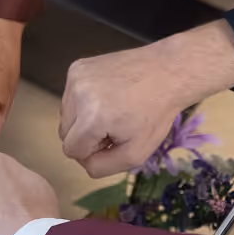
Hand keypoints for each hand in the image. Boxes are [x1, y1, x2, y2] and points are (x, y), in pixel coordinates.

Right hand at [60, 20, 233, 177]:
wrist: (168, 72)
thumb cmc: (156, 113)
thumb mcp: (136, 154)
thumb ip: (102, 168)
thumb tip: (84, 162)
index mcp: (90, 118)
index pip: (70, 150)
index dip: (92, 152)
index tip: (113, 140)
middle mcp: (77, 94)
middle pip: (65, 132)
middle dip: (86, 136)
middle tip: (114, 126)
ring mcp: (75, 77)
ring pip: (66, 114)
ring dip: (84, 119)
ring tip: (111, 110)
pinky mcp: (77, 67)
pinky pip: (70, 97)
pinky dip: (84, 102)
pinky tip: (106, 97)